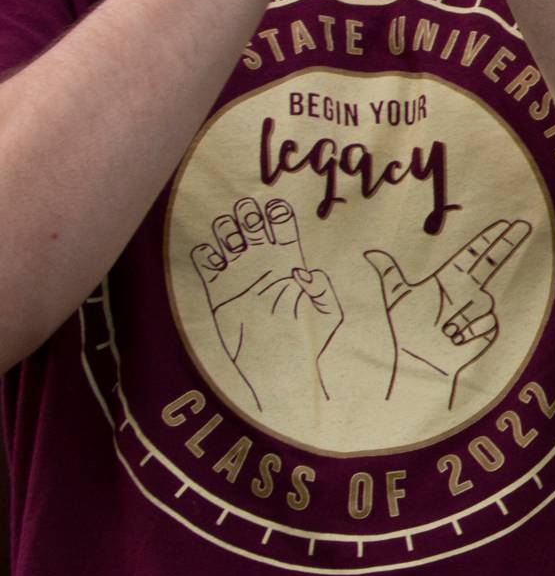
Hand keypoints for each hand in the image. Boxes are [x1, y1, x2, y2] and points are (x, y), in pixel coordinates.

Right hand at [191, 195, 346, 420]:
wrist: (279, 369)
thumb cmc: (310, 342)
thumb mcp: (329, 314)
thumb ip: (322, 290)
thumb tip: (301, 272)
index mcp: (289, 261)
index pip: (281, 225)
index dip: (277, 212)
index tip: (274, 206)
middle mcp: (262, 263)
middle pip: (251, 223)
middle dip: (248, 213)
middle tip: (250, 218)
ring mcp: (239, 276)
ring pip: (227, 236)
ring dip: (226, 229)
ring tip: (234, 238)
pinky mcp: (218, 293)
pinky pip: (205, 263)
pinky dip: (204, 253)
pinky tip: (213, 258)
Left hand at [361, 218, 528, 404]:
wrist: (420, 362)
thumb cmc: (408, 331)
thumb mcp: (396, 298)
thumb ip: (390, 273)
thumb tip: (370, 252)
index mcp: (451, 279)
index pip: (474, 253)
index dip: (489, 238)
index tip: (503, 223)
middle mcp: (468, 290)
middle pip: (493, 262)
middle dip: (509, 243)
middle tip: (524, 225)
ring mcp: (479, 309)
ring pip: (481, 301)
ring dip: (463, 317)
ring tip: (446, 332)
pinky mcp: (487, 328)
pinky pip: (486, 321)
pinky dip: (470, 331)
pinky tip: (457, 340)